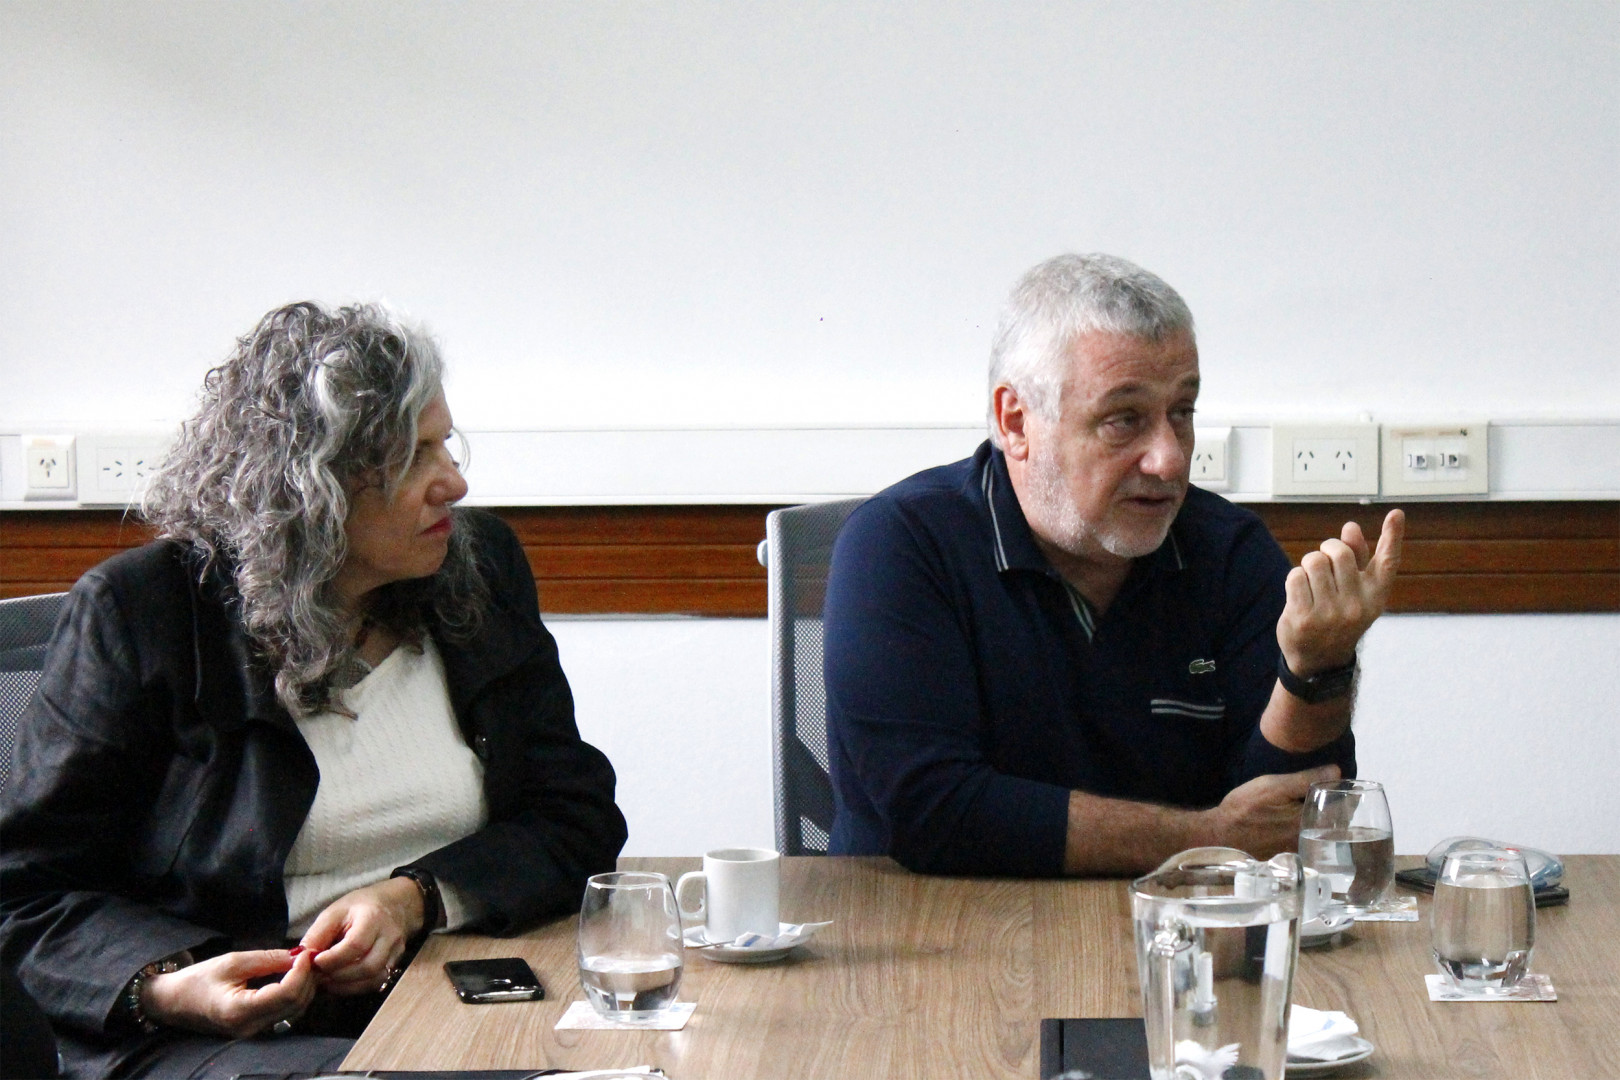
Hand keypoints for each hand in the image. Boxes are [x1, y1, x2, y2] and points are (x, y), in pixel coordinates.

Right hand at [141, 949, 315, 1037]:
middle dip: (307, 978)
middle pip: (295, 1004)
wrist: (174, 1002)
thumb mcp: (232, 962)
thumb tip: (298, 954)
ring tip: (301, 964)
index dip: (302, 971)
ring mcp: (253, 1032)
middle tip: (307, 955)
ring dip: (304, 987)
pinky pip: (285, 1014)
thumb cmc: (198, 980)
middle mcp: (249, 1027)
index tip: (305, 952)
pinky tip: (293, 977)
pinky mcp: (256, 1029)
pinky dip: (295, 995)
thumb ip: (268, 959)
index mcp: (240, 1011)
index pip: (287, 993)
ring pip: (295, 1011)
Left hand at [300, 877, 423, 995]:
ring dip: (346, 986)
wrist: (392, 905)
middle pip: (368, 966)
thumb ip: (317, 934)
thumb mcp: (334, 912)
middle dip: (339, 976)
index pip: (355, 945)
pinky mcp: (396, 964)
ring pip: (374, 979)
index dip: (333, 959)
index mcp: (373, 918)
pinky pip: (377, 983)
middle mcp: (390, 936)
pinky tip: (341, 983)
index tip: (315, 962)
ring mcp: (396, 952)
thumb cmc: (359, 908)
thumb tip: (301, 958)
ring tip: (327, 981)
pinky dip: (356, 988)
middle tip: (319, 976)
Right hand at [1207, 765, 1339, 858]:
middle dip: (1334, 812)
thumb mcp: (1273, 786)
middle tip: (1331, 796)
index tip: (1342, 787)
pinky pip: (1306, 842)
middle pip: (1332, 825)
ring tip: (1318, 808)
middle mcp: (1307, 842)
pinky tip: (1298, 823)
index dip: (1343, 799)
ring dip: (1322, 823)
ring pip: (1320, 835)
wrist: (1219, 834)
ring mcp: (1297, 852)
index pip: (1340, 812)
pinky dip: (1308, 832)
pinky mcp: (1286, 857)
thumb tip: (1337, 771)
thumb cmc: (1245, 808)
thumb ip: (1305, 779)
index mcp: (1307, 823)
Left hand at [1277, 509, 1404, 675]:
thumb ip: (1356, 559)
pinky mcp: (1304, 618)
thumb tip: (1350, 527)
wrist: (1319, 660)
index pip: (1387, 562)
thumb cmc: (1338, 615)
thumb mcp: (1355, 592)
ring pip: (1313, 561)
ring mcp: (1330, 614)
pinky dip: (1294, 579)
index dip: (1393, 536)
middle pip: (1336, 552)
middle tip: (1323, 564)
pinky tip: (1300, 594)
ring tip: (1312, 582)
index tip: (1396, 513)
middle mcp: (1357, 606)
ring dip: (1307, 566)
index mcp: (1376, 596)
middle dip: (1325, 550)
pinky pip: (1295, 576)